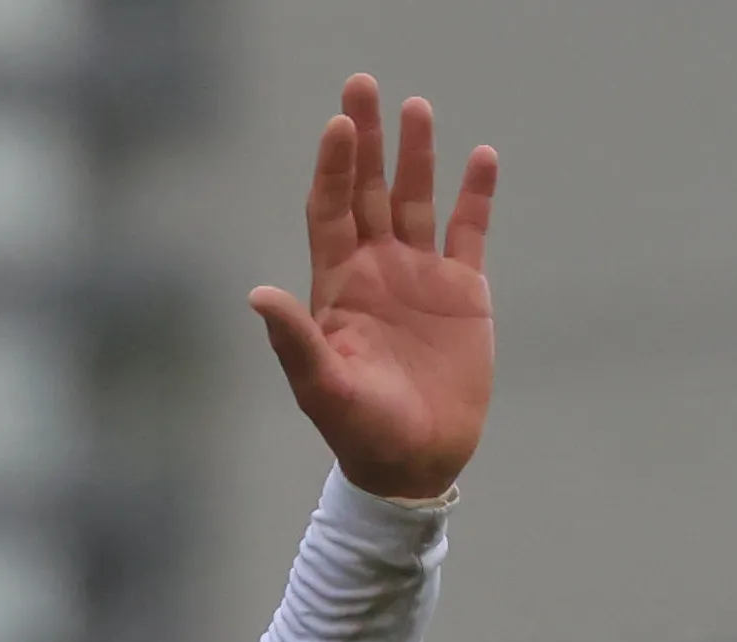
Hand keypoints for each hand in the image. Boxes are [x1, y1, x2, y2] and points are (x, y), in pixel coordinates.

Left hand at [247, 76, 497, 501]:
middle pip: (369, 191)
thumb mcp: (322, 388)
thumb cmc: (359, 432)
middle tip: (362, 85)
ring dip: (417, 155)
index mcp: (337, 288)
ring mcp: (420, 277)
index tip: (337, 124)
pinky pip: (469, 230)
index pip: (331, 211)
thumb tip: (256, 296)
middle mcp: (376, 271)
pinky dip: (476, 195)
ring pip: (417, 200)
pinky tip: (480, 156)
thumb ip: (294, 340)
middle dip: (366, 141)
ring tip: (415, 107)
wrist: (415, 462)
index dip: (333, 167)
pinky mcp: (463, 291)